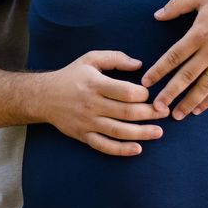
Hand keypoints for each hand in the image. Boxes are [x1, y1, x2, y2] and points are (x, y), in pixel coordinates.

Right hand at [36, 50, 166, 155]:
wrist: (43, 97)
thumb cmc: (71, 76)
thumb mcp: (90, 59)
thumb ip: (115, 58)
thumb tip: (139, 64)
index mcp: (95, 84)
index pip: (125, 92)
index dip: (143, 94)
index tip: (152, 94)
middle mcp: (92, 104)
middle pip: (126, 112)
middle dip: (149, 114)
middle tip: (164, 112)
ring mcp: (88, 122)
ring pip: (119, 131)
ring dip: (142, 133)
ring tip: (158, 132)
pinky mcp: (83, 135)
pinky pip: (104, 146)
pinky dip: (121, 150)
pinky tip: (137, 149)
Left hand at [142, 0, 207, 118]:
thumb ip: (177, 5)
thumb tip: (157, 15)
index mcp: (199, 34)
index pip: (174, 57)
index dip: (159, 71)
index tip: (146, 82)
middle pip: (187, 76)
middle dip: (170, 93)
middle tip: (156, 107)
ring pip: (204, 87)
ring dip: (189, 102)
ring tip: (176, 115)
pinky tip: (198, 109)